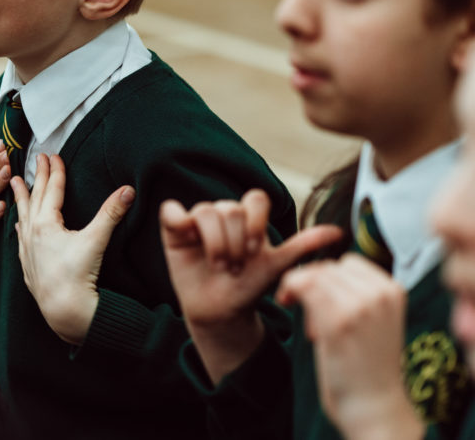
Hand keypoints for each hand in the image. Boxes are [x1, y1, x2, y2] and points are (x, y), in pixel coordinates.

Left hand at [13, 154, 133, 344]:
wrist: (64, 309)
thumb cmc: (78, 275)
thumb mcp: (96, 240)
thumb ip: (110, 213)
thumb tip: (127, 190)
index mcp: (46, 224)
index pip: (52, 190)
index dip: (55, 171)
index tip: (53, 155)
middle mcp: (33, 233)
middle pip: (35, 198)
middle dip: (38, 177)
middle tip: (36, 160)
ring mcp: (28, 249)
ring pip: (22, 216)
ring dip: (21, 198)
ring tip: (15, 183)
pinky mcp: (28, 265)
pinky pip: (19, 238)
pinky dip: (19, 225)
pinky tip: (19, 224)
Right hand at [160, 190, 342, 382]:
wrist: (220, 311)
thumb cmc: (248, 287)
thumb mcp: (276, 266)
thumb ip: (303, 246)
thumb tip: (339, 232)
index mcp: (249, 217)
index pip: (255, 198)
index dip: (256, 223)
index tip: (256, 251)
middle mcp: (224, 214)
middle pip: (230, 208)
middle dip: (235, 241)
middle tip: (236, 267)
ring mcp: (198, 219)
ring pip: (205, 211)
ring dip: (214, 243)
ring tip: (219, 265)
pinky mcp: (174, 227)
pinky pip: (171, 211)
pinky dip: (180, 222)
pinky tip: (190, 242)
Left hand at [277, 255, 421, 439]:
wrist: (375, 406)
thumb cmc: (368, 365)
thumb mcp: (371, 320)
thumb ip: (354, 293)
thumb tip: (316, 271)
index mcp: (393, 290)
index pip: (348, 262)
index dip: (326, 277)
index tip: (318, 300)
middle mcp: (380, 293)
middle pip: (327, 267)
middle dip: (310, 286)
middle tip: (309, 318)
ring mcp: (360, 305)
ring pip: (312, 276)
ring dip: (300, 295)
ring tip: (312, 328)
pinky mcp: (339, 321)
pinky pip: (302, 289)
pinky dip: (293, 300)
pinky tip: (308, 333)